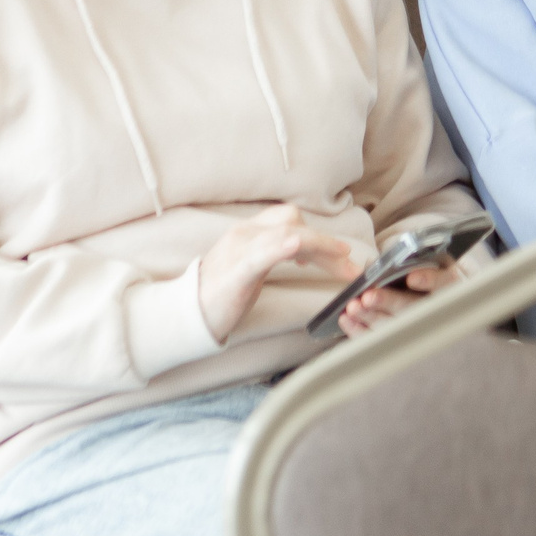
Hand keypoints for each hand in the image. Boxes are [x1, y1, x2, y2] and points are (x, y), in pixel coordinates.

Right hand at [197, 205, 359, 342]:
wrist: (185, 315)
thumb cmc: (219, 295)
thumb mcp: (250, 267)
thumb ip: (273, 253)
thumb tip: (305, 253)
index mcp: (249, 232)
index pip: (291, 220)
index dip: (319, 236)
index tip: (339, 256)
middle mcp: (245, 233)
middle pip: (295, 224)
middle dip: (327, 245)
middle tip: (350, 268)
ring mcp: (241, 249)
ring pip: (289, 234)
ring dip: (322, 250)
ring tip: (344, 267)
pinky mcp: (238, 270)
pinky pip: (264, 251)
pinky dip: (285, 246)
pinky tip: (298, 246)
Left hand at [336, 257, 463, 338]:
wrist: (432, 297)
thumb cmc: (425, 272)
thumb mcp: (426, 261)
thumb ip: (412, 258)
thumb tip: (382, 262)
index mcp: (449, 284)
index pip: (445, 282)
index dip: (429, 280)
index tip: (412, 278)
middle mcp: (438, 308)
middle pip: (415, 308)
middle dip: (390, 302)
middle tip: (368, 297)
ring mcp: (420, 328)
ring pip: (396, 326)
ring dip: (371, 317)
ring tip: (353, 307)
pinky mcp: (400, 341)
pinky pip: (380, 339)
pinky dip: (361, 331)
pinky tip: (346, 319)